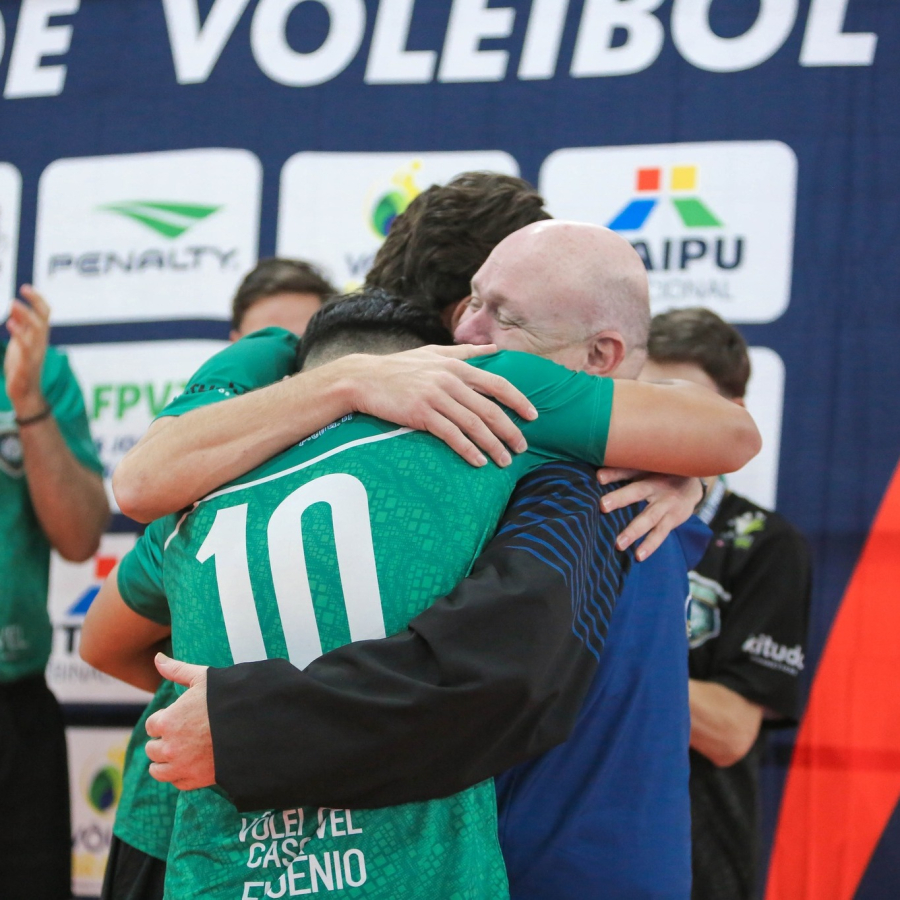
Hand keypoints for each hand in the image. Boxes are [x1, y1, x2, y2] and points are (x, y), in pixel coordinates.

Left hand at [4, 285, 49, 416]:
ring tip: (13, 304)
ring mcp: (34, 353)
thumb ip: (20, 326)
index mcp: (39, 337)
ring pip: (36, 330)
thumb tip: (15, 308)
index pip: (45, 314)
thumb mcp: (20, 343)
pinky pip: (25, 346)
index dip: (38, 299)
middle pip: (43, 318)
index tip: (25, 288)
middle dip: (34, 303)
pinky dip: (19, 334)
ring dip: (26, 316)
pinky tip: (10, 324)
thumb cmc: (22, 367)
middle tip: (22, 290)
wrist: (26, 393)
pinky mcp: (26, 364)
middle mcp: (40, 343)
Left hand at [145, 653, 214, 790]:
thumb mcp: (202, 678)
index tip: (181, 717)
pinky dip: (180, 775)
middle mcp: (169, 747)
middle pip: (152, 749)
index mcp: (167, 721)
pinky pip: (177, 782)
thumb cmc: (227, 698)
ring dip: (166, 761)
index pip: (153, 725)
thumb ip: (176, 670)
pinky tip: (193, 762)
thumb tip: (157, 658)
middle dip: (164, 741)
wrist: (254, 725)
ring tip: (183, 751)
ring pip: (158, 770)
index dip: (166, 719)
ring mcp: (181, 767)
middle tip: (185, 733)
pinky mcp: (196, 780)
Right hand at [343, 344, 537, 468]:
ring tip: (504, 461)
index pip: (497, 383)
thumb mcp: (433, 352)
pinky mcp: (420, 413)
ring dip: (492, 445)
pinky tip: (478, 461)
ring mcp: (435, 396)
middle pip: (489, 408)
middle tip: (522, 448)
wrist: (363, 378)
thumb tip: (493, 349)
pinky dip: (467, 449)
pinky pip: (451, 435)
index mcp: (456, 365)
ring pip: (473, 424)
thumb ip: (465, 352)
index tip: (533, 417)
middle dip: (510, 430)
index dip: (518, 401)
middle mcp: (449, 379)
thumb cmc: (399, 367)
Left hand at [596, 468, 703, 560]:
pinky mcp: (673, 519)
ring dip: (634, 531)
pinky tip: (639, 555)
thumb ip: (621, 473)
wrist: (693, 485)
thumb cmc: (659, 476)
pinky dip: (650, 545)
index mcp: (647, 473)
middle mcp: (657, 487)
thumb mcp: (643, 471)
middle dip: (620, 498)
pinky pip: (660, 533)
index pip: (628, 471)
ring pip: (649, 517)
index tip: (599, 478)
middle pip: (637, 492)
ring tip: (619, 544)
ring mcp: (666, 504)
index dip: (614, 474)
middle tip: (603, 506)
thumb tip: (598, 476)